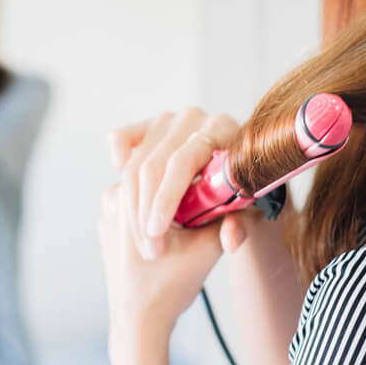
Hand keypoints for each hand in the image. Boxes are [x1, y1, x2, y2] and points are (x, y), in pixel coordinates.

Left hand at [98, 180, 224, 364]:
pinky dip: (153, 211)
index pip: (165, 165)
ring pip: (145, 188)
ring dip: (166, 197)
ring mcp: (106, 213)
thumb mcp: (208, 248)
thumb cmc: (168, 287)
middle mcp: (111, 198)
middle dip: (178, 185)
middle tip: (204, 200)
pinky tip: (171, 231)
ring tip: (187, 220)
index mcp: (128, 196)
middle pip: (154, 174)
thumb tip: (249, 194)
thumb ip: (231, 218)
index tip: (212, 185)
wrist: (140, 324)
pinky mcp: (106, 228)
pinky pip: (135, 206)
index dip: (193, 174)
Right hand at [107, 109, 248, 260]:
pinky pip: (120, 140)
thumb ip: (240, 225)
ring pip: (134, 163)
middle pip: (153, 165)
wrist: (226, 180)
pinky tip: (131, 195)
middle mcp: (194, 116)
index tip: (155, 232)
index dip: (166, 197)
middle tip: (150, 248)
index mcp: (223, 128)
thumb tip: (231, 239)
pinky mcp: (147, 124)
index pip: (183, 160)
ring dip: (132, 206)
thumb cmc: (237, 196)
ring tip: (144, 240)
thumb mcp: (245, 214)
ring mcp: (169, 118)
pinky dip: (120, 166)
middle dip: (145, 211)